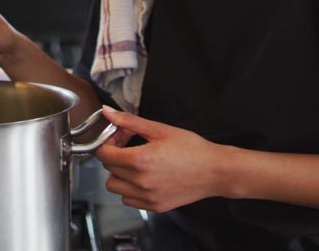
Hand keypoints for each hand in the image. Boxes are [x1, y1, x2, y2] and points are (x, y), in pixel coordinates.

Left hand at [95, 106, 225, 212]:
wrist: (215, 171)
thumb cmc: (192, 149)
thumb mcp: (160, 129)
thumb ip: (129, 121)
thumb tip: (107, 112)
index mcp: (139, 160)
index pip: (104, 154)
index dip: (107, 142)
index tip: (117, 137)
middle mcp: (140, 182)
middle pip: (108, 170)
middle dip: (114, 155)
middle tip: (129, 146)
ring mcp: (146, 197)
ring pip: (115, 187)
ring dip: (119, 175)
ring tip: (136, 164)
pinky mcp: (154, 206)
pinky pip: (129, 200)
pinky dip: (130, 189)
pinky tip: (144, 177)